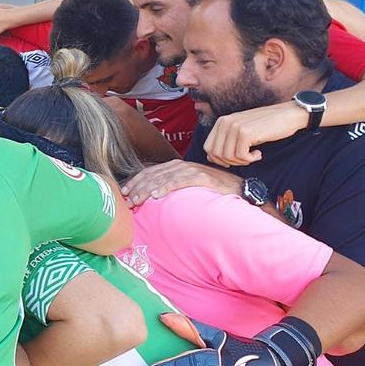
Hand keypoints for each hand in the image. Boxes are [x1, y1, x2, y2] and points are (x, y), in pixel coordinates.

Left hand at [120, 160, 240, 205]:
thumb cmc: (213, 190)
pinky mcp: (202, 177)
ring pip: (163, 177)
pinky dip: (166, 187)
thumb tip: (153, 198)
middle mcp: (182, 165)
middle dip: (138, 186)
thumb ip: (173, 187)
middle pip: (153, 174)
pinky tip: (156, 195)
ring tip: (136, 199)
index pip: (151, 171)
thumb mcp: (189, 187)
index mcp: (176, 166)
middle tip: (127, 199)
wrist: (240, 189)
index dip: (136, 181)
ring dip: (147, 189)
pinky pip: (180, 181)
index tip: (124, 191)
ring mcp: (192, 170)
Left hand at [204, 102, 305, 166]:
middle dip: (230, 162)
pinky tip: (259, 153)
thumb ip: (226, 140)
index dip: (219, 159)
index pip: (208, 147)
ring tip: (253, 155)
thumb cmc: (266, 125)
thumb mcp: (241, 130)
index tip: (235, 159)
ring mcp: (235, 126)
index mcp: (221, 122)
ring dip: (241, 161)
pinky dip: (250, 159)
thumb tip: (211, 158)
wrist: (288, 114)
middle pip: (215, 154)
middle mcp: (225, 122)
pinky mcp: (246, 133)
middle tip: (245, 159)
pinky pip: (240, 155)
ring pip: (227, 156)